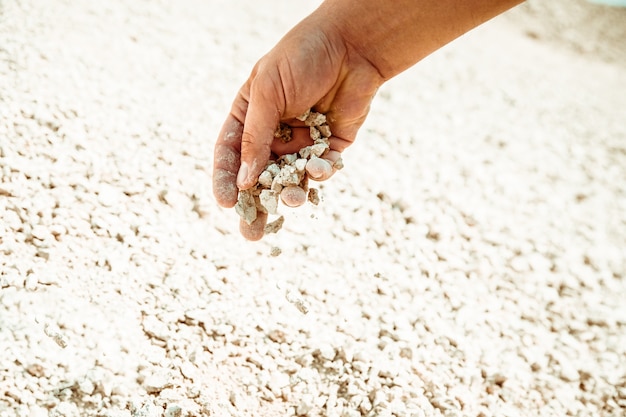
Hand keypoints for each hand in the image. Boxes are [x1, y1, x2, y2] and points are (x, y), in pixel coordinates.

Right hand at [212, 8, 383, 239]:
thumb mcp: (268, 93)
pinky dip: (319, 174)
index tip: (225, 204)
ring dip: (291, 195)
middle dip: (255, 206)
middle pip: (258, 177)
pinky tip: (319, 168)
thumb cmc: (301, 58)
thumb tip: (244, 181)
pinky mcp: (329, 146)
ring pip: (291, 180)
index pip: (230, 155)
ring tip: (294, 202)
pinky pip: (320, 170)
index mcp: (249, 117)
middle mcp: (273, 134)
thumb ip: (255, 137)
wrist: (352, 46)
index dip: (226, 180)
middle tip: (251, 235)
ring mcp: (301, 142)